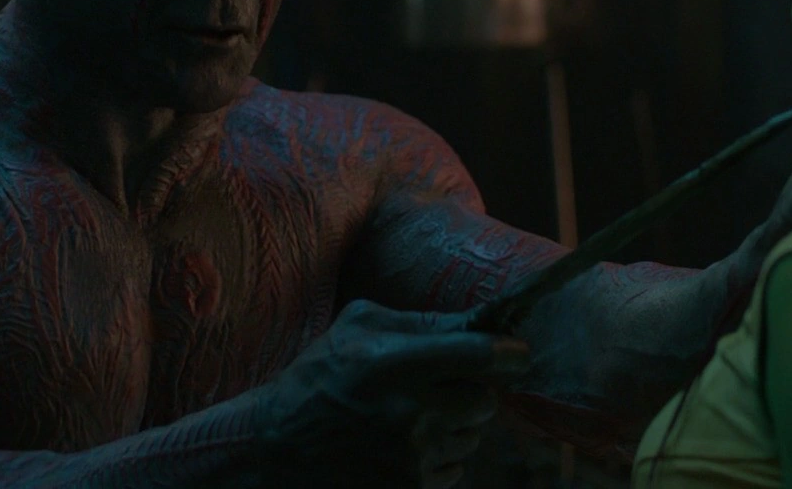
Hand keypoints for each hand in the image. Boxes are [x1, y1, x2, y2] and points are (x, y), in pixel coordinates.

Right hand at [256, 299, 530, 487]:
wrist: (277, 447)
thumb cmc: (319, 377)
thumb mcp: (359, 327)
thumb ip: (421, 322)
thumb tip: (480, 321)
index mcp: (396, 364)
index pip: (483, 357)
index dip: (509, 354)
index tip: (514, 354)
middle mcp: (411, 414)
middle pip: (485, 401)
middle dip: (471, 392)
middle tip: (443, 388)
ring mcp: (414, 458)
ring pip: (472, 437)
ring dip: (456, 426)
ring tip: (414, 419)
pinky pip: (455, 469)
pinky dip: (440, 457)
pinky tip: (405, 446)